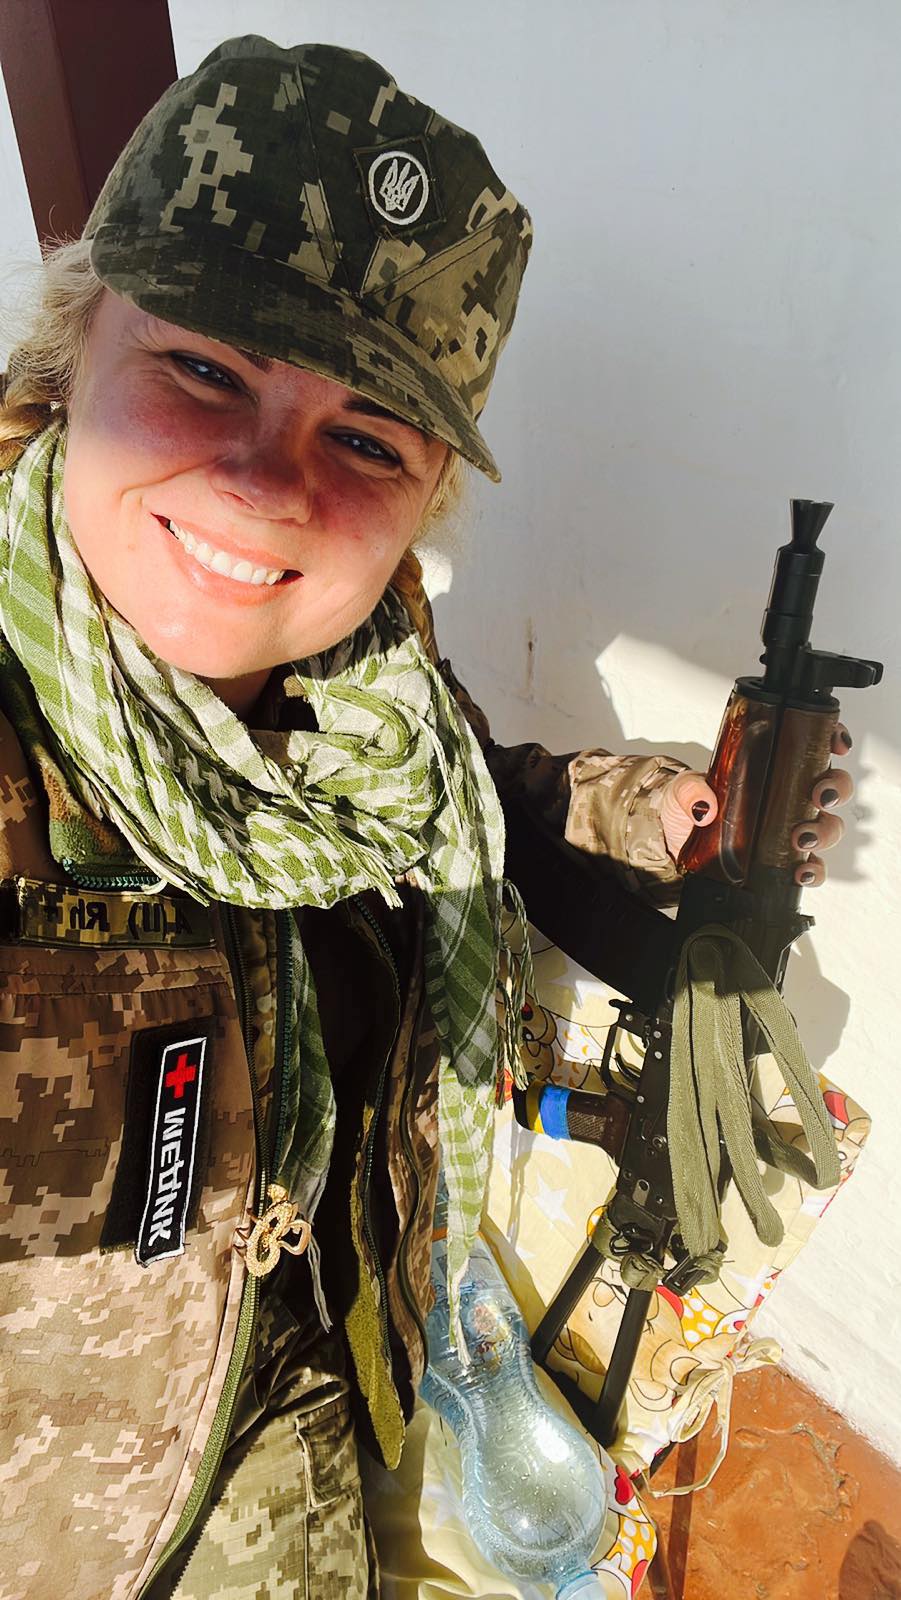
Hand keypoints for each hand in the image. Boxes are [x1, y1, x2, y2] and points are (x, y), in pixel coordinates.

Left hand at [660, 723, 854, 886]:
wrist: (670, 846)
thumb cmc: (683, 808)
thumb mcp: (681, 789)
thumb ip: (689, 789)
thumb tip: (705, 807)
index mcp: (770, 769)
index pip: (813, 747)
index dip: (833, 741)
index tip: (835, 745)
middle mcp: (786, 797)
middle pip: (831, 788)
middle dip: (835, 789)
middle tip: (817, 796)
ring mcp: (787, 830)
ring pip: (828, 827)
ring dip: (824, 831)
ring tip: (801, 837)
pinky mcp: (780, 862)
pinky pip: (812, 867)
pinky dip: (814, 871)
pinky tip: (802, 872)